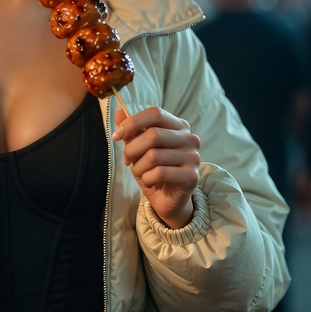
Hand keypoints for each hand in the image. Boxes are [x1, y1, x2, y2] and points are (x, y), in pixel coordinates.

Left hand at [112, 106, 200, 229]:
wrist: (168, 200)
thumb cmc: (153, 171)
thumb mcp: (139, 149)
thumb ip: (131, 130)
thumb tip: (118, 111)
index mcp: (178, 126)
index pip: (155, 113)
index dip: (133, 122)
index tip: (116, 136)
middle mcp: (190, 138)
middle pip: (153, 134)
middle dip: (132, 149)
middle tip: (128, 161)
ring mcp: (194, 157)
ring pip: (154, 156)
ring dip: (139, 167)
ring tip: (141, 173)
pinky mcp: (192, 176)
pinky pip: (159, 173)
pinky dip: (147, 179)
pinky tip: (150, 181)